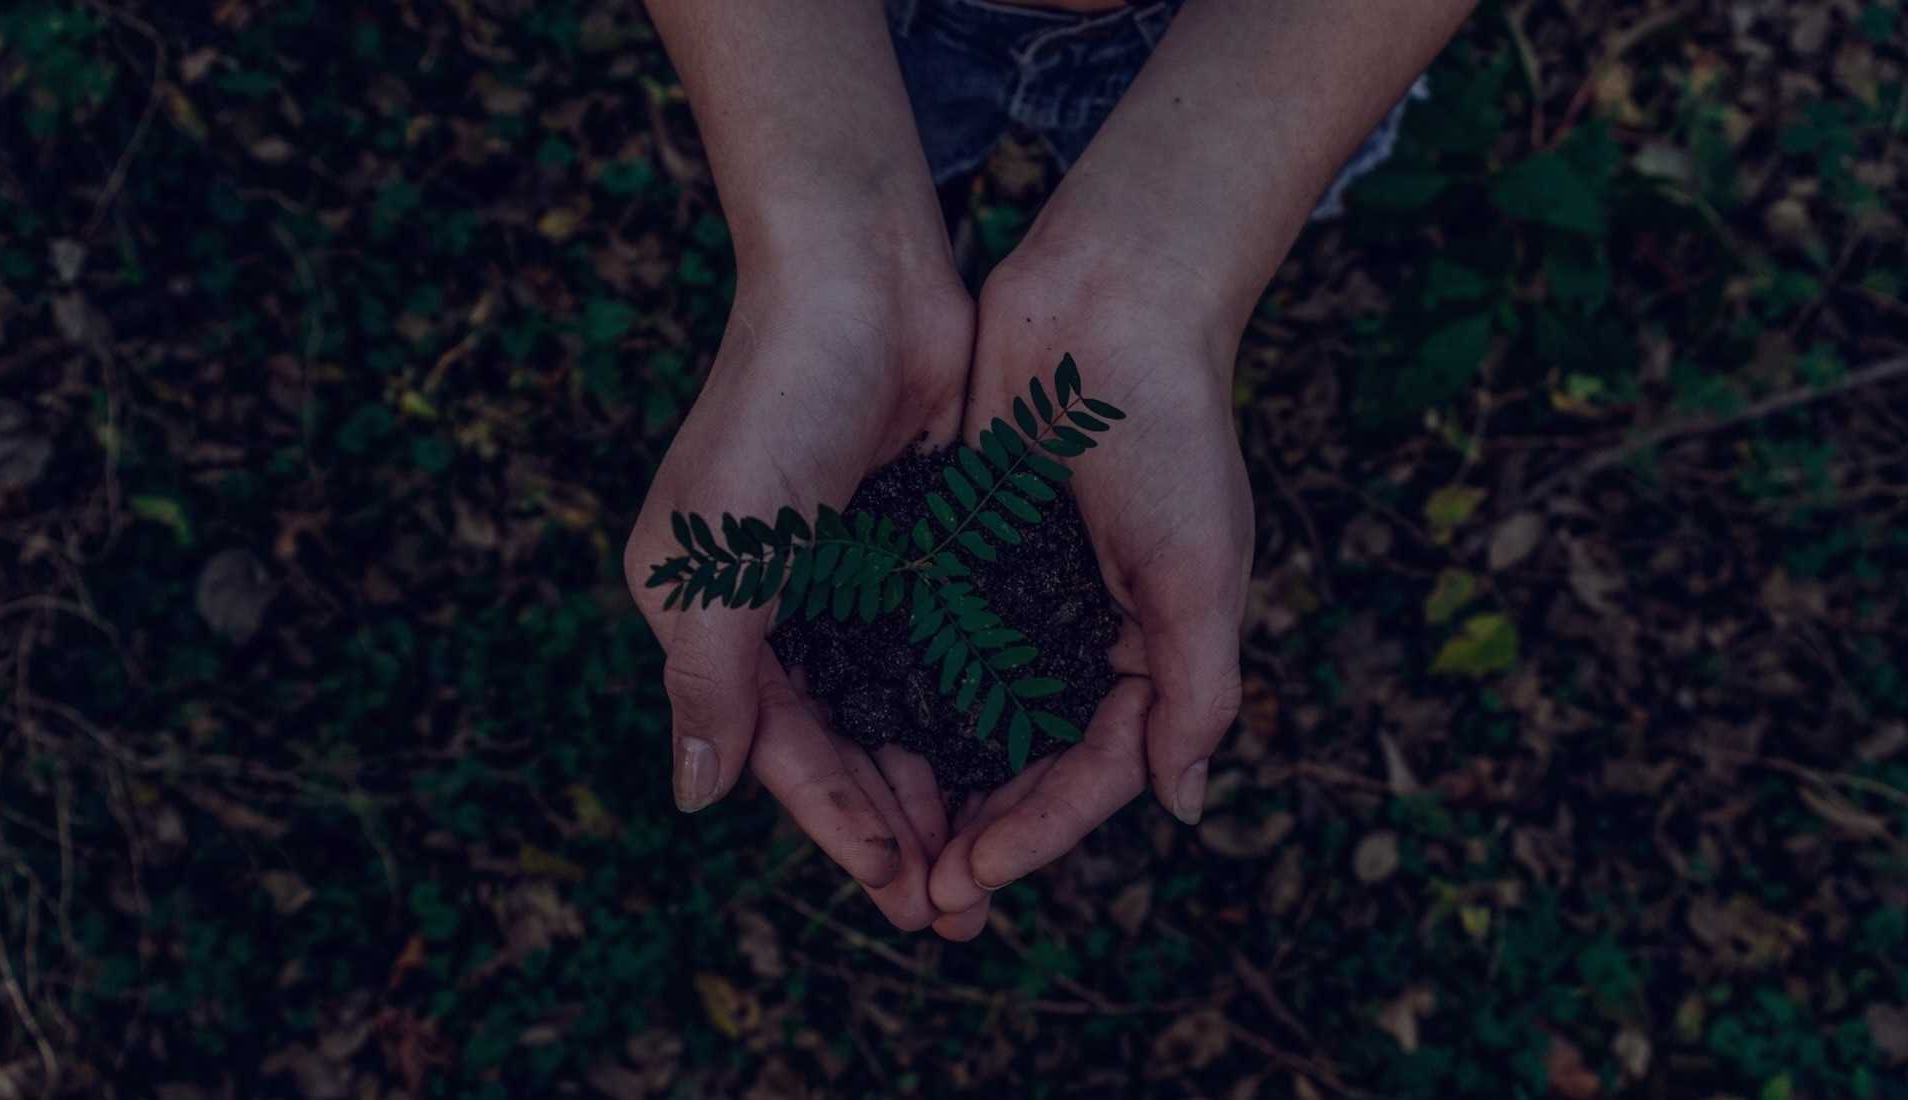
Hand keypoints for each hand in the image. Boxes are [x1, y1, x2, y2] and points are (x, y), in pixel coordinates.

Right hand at [625, 255, 970, 930]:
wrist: (861, 277)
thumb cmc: (776, 407)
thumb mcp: (721, 554)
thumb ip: (708, 678)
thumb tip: (694, 797)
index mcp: (710, 614)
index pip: (777, 748)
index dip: (837, 823)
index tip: (900, 888)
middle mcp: (775, 606)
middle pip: (839, 744)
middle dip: (893, 826)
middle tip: (954, 906)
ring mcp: (847, 577)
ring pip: (894, 709)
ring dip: (934, 782)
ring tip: (985, 855)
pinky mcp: (912, 545)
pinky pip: (938, 650)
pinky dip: (964, 707)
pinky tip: (1007, 756)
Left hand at [926, 243, 1252, 938]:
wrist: (1109, 301)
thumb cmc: (1170, 433)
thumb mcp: (1201, 570)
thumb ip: (1197, 690)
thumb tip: (1182, 806)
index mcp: (1149, 651)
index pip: (1093, 772)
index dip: (1038, 832)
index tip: (973, 878)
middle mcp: (1081, 635)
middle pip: (1025, 762)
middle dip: (979, 833)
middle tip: (922, 901)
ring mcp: (1019, 596)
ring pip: (969, 717)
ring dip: (932, 784)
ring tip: (885, 849)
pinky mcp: (962, 550)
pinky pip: (928, 643)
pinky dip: (900, 696)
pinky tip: (855, 741)